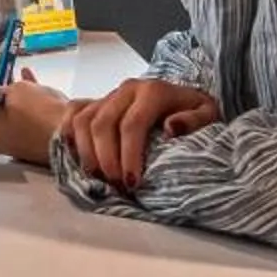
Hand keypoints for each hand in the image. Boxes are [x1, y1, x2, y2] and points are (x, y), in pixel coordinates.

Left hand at [0, 80, 70, 165]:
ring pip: (2, 114)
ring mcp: (13, 142)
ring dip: (5, 95)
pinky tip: (29, 81)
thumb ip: (5, 86)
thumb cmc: (40, 114)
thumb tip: (5, 88)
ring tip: (9, 74)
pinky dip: (23, 101)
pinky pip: (21, 118)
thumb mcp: (19, 90)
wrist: (73, 137)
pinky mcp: (31, 141)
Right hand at [62, 79, 222, 192]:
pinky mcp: (93, 102)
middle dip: (106, 160)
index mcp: (153, 91)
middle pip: (103, 125)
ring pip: (84, 123)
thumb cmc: (191, 111)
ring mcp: (107, 96)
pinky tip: (81, 161)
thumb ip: (195, 120)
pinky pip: (72, 118)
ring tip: (100, 179)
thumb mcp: (206, 113)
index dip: (129, 155)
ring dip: (88, 154)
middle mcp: (126, 90)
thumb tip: (171, 128)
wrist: (176, 96)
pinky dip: (70, 139)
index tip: (132, 182)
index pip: (132, 124)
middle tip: (117, 186)